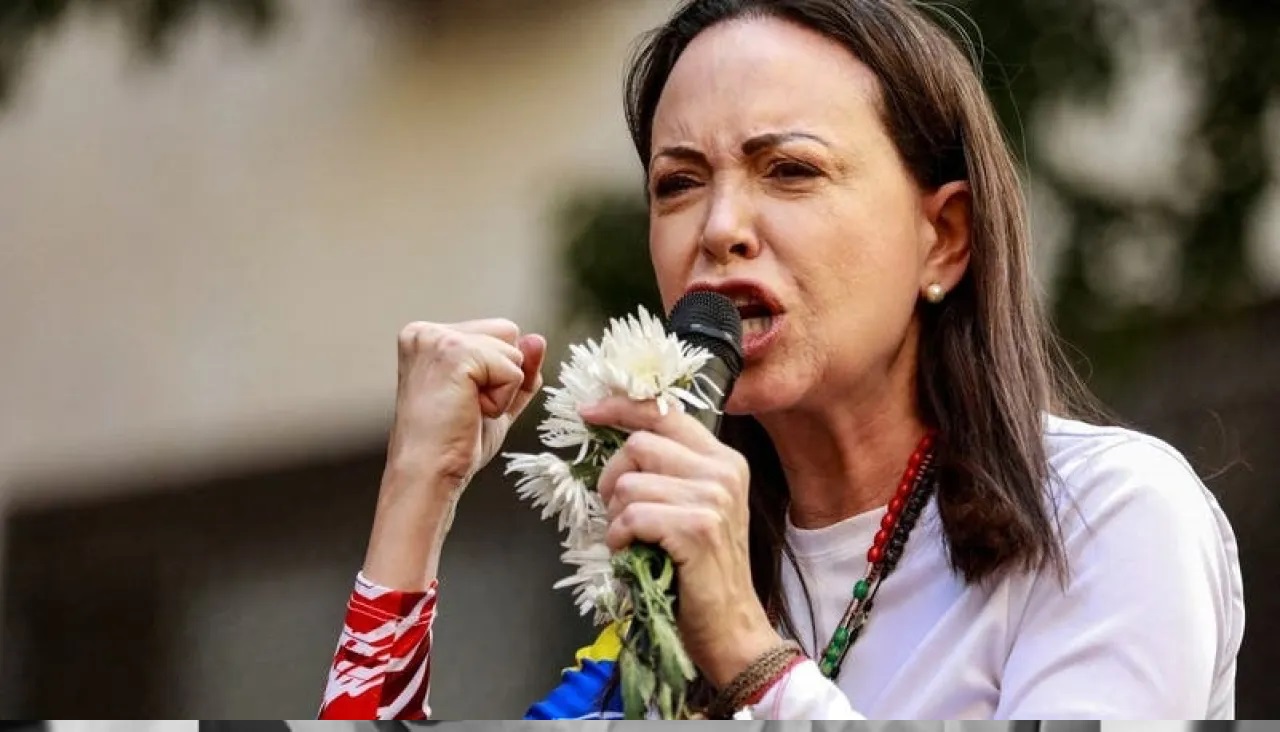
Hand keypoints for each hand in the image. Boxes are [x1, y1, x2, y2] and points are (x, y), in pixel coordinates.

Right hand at [364, 318, 544, 589]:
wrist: (429, 473)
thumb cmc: (452, 443)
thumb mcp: (494, 398)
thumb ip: (518, 368)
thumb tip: (537, 339)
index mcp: (428, 336)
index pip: (497, 332)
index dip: (498, 372)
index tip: (463, 401)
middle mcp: (427, 331)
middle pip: (508, 332)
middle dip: (503, 375)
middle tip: (466, 406)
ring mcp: (438, 339)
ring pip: (514, 350)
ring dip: (503, 389)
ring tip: (467, 409)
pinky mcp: (455, 353)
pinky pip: (513, 370)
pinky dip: (503, 400)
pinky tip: (471, 412)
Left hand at [583, 397, 782, 688]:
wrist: (729, 625)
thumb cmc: (700, 569)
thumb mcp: (694, 506)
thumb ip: (670, 470)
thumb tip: (620, 439)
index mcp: (723, 459)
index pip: (665, 412)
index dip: (621, 408)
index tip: (589, 412)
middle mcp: (723, 471)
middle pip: (638, 446)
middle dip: (613, 478)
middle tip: (619, 511)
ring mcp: (713, 498)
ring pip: (629, 485)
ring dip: (617, 516)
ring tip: (635, 539)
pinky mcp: (697, 527)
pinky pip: (631, 516)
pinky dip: (619, 538)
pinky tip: (632, 553)